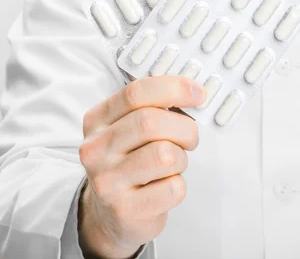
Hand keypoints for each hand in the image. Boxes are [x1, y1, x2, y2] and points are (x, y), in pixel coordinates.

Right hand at [78, 76, 204, 258]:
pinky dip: (178, 186)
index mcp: (97, 121)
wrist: (109, 215)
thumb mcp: (129, 129)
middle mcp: (96, 150)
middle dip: (184, 128)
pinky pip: (173, 188)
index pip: (136, 93)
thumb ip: (153, 106)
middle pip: (151, 122)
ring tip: (172, 165)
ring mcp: (107, 182)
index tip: (199, 93)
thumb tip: (193, 90)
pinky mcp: (126, 209)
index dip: (174, 88)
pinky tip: (163, 187)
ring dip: (181, 158)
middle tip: (190, 138)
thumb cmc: (130, 162)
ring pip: (166, 155)